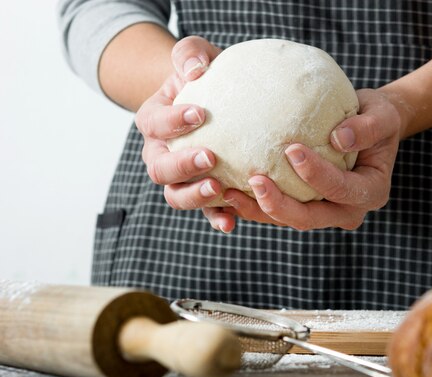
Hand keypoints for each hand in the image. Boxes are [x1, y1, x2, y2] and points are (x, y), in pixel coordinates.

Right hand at [135, 36, 223, 210]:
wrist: (218, 100)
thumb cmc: (206, 75)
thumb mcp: (196, 55)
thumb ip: (190, 53)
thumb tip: (196, 69)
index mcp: (154, 121)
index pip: (153, 123)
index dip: (171, 121)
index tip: (199, 113)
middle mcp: (161, 154)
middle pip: (159, 168)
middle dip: (181, 165)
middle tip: (210, 157)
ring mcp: (181, 178)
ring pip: (175, 195)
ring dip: (194, 196)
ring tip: (217, 188)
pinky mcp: (205, 194)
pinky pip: (206, 211)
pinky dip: (216, 218)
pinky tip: (231, 222)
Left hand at [203, 89, 406, 231]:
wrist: (369, 128)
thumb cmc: (377, 117)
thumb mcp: (382, 116)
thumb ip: (367, 127)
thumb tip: (339, 138)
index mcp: (371, 192)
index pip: (342, 189)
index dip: (317, 175)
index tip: (292, 150)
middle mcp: (347, 210)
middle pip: (310, 218)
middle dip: (280, 205)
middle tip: (254, 180)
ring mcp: (325, 213)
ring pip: (289, 221)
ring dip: (259, 210)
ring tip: (228, 192)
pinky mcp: (305, 207)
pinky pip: (277, 212)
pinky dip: (254, 205)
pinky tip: (228, 190)